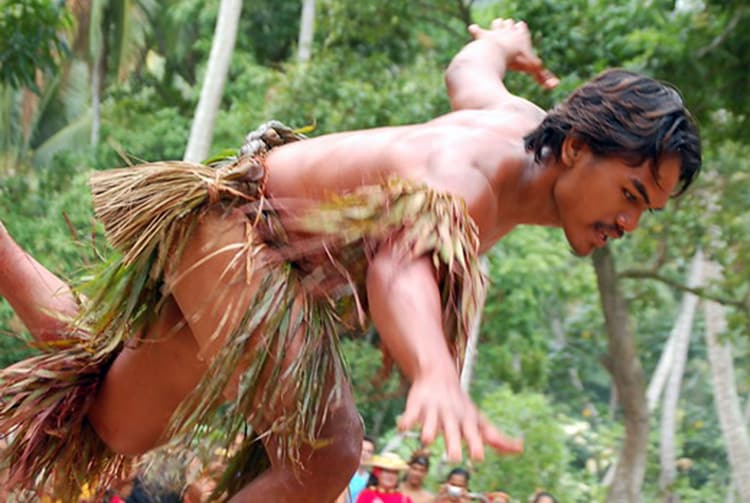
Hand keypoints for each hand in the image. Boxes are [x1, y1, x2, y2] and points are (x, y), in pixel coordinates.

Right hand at [397, 370, 522, 460]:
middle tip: (455, 457)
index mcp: (466, 421)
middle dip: (454, 443)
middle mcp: (451, 416)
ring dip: (430, 431)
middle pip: (453, 431)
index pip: (473, 433)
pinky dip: (407, 420)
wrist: (438, 375)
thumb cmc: (461, 405)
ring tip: (427, 440)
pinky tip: (403, 426)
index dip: (475, 444)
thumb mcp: (479, 420)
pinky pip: (411, 413)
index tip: (478, 457)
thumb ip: (497, 437)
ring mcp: (434, 411)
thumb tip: (520, 449)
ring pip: (432, 422)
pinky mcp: (417, 406)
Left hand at [468, 18, 558, 88]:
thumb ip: (543, 76)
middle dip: (509, 26)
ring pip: (496, 24)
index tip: (520, 28)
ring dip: (496, 27)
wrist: (496, 51)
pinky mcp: (480, 36)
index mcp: (520, 34)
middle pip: (509, 24)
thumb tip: (555, 85)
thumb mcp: (532, 67)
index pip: (522, 28)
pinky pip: (476, 30)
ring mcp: (493, 32)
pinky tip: (472, 29)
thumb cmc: (515, 59)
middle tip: (509, 27)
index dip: (521, 30)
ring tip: (495, 31)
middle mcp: (507, 30)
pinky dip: (475, 31)